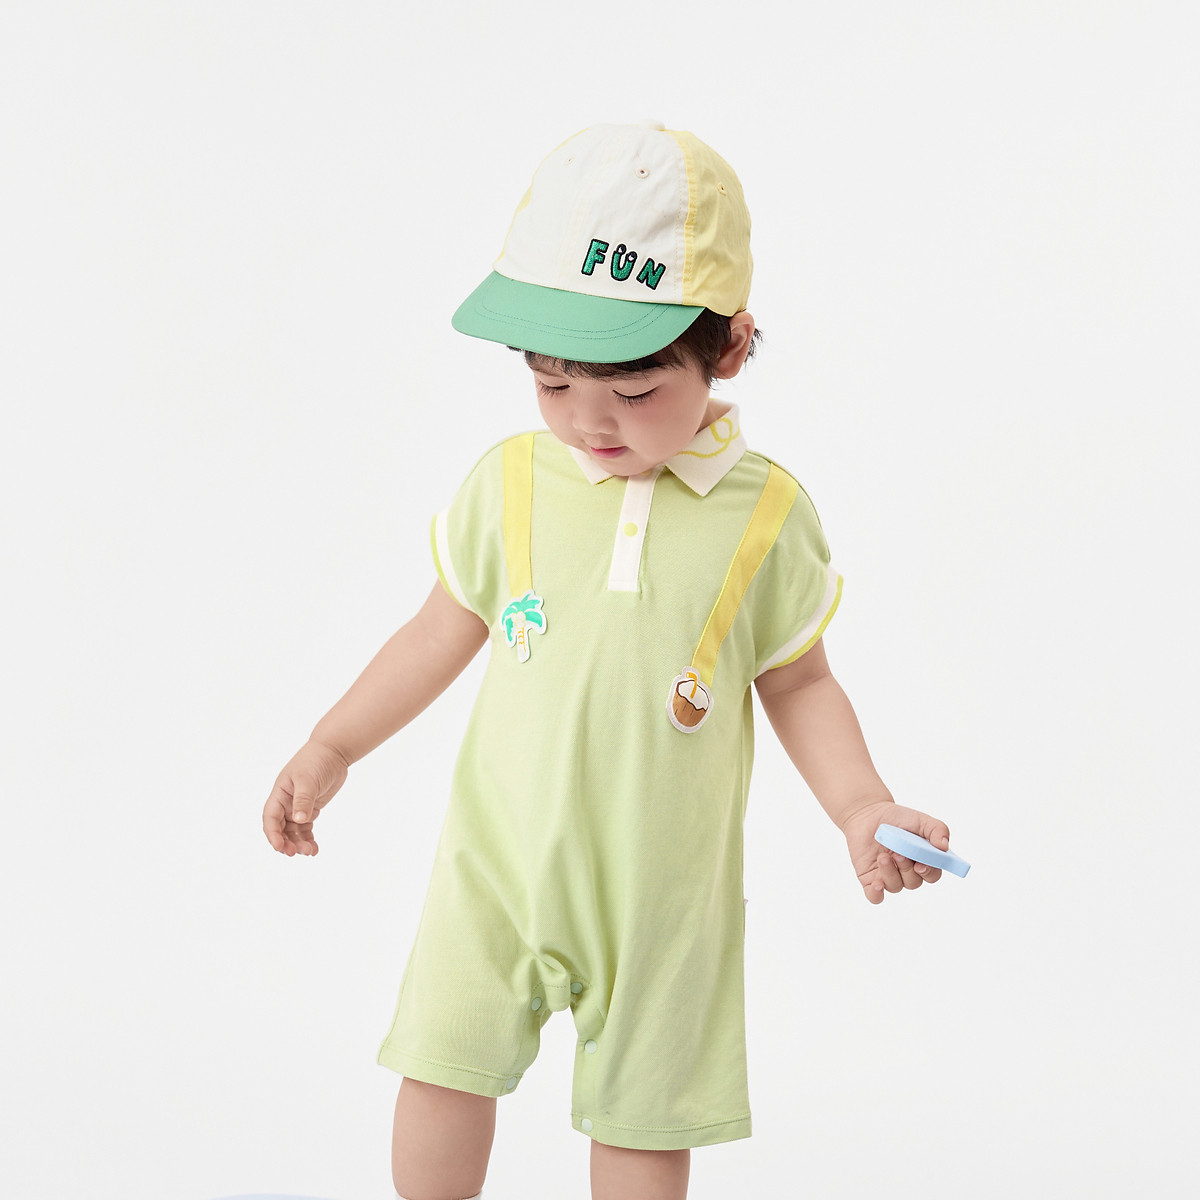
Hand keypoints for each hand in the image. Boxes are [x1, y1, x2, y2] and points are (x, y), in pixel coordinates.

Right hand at [262, 739, 349, 856]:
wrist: (333, 752)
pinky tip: (314, 848)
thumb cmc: (317, 761)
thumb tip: (299, 820)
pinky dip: (308, 839)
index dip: (272, 834)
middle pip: (280, 828)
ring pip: (293, 831)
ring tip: (309, 852)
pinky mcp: (310, 809)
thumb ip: (303, 800)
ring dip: (298, 843)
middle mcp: (286, 802)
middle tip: (295, 853)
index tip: (279, 847)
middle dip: (285, 842)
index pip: (270, 817)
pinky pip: (305, 828)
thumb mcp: (308, 780)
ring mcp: (297, 806)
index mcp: (280, 793)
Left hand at [840, 800, 950, 904]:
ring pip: (895, 887)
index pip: (932, 875)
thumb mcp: (920, 819)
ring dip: (890, 873)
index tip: (921, 864)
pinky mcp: (870, 879)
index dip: (929, 872)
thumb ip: (937, 829)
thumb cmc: (896, 818)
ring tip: (883, 856)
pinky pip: (875, 897)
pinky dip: (877, 894)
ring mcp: (889, 876)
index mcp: (923, 860)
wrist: (867, 814)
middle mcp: (907, 871)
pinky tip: (877, 885)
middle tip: (898, 854)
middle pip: (913, 882)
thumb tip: (944, 846)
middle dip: (906, 870)